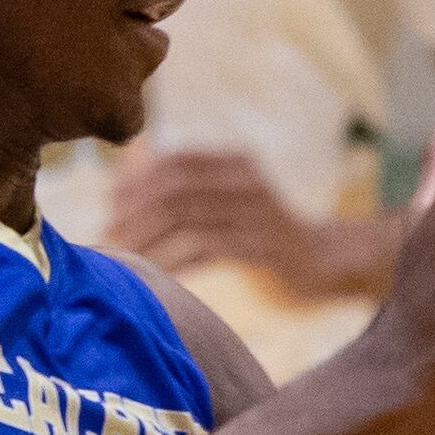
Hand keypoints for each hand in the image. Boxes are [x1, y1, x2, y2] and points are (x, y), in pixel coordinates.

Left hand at [109, 149, 384, 297]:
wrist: (327, 263)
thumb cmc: (262, 234)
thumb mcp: (224, 200)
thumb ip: (181, 182)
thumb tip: (127, 157)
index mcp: (235, 164)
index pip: (173, 162)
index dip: (135, 183)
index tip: (109, 209)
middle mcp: (247, 182)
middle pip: (176, 190)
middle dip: (135, 214)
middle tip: (108, 238)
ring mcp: (259, 215)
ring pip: (188, 220)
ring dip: (148, 240)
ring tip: (123, 260)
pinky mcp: (266, 249)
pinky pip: (209, 250)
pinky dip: (175, 261)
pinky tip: (155, 276)